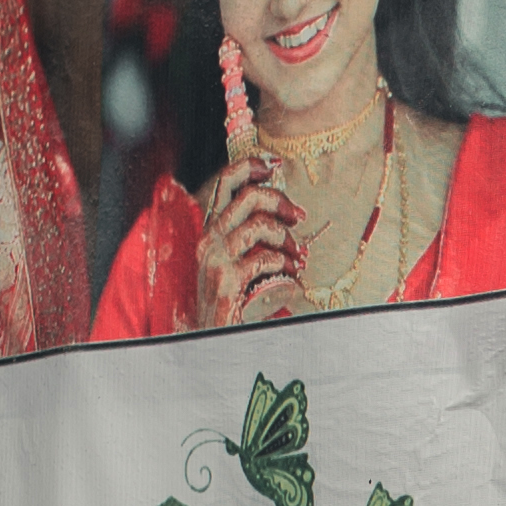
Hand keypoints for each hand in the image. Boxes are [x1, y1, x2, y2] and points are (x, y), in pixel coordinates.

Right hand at [205, 152, 310, 321]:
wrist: (212, 338)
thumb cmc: (230, 301)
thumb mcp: (235, 262)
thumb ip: (250, 238)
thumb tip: (283, 213)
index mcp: (209, 232)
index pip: (223, 184)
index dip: (248, 167)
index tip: (271, 167)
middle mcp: (208, 241)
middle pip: (247, 198)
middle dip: (279, 201)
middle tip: (298, 216)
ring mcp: (215, 260)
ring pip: (260, 226)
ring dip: (286, 240)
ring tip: (297, 256)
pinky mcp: (227, 281)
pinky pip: (264, 259)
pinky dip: (284, 265)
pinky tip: (291, 277)